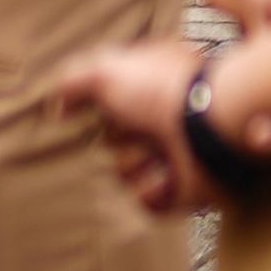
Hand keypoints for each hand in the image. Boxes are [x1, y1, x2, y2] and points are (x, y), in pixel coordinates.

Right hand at [51, 37, 206, 215]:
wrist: (213, 127)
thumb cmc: (163, 91)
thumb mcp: (109, 69)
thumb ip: (76, 79)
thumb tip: (57, 102)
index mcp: (153, 85)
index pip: (110, 103)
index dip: (98, 109)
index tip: (89, 111)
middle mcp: (164, 116)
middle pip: (112, 140)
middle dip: (116, 139)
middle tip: (135, 128)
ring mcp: (175, 151)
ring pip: (125, 173)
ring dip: (135, 165)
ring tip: (157, 151)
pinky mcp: (183, 185)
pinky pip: (146, 201)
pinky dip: (152, 191)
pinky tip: (166, 175)